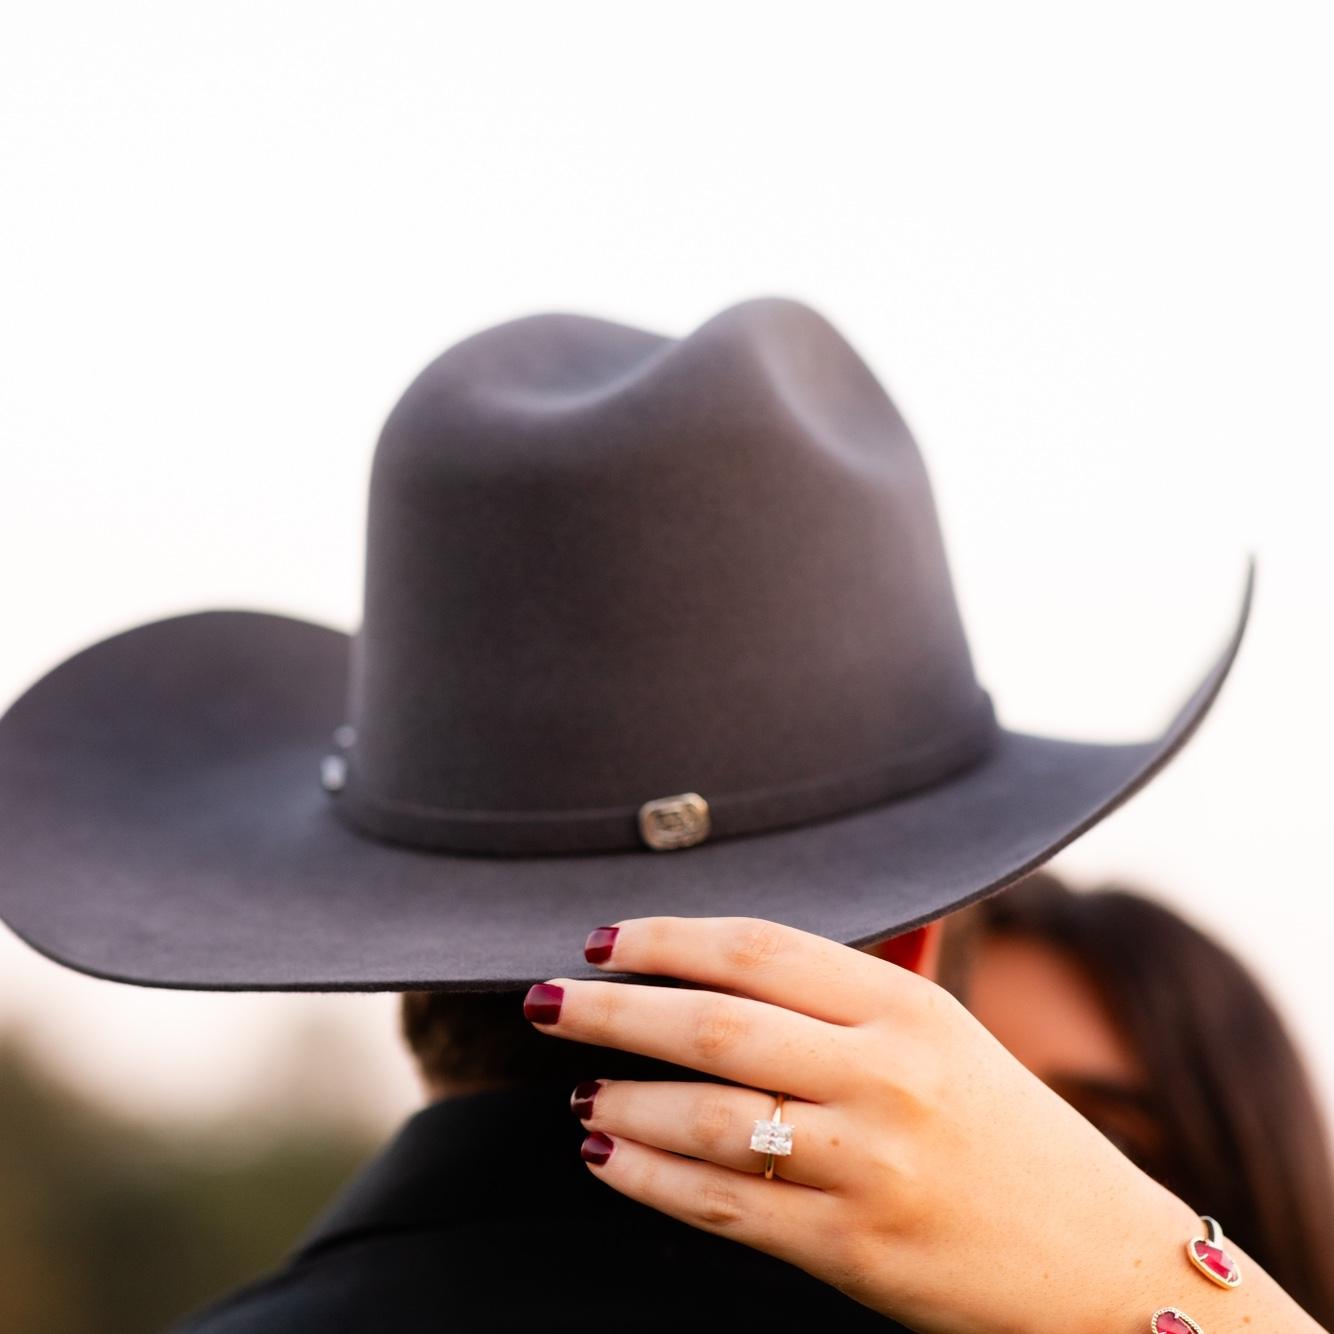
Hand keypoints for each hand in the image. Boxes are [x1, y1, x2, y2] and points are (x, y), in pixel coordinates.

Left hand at [525, 916, 1322, 1333]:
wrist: (1100, 1262)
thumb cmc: (1005, 1131)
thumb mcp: (943, 1035)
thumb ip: (849, 989)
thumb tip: (722, 953)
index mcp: (907, 1006)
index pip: (757, 948)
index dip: (666, 937)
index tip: (603, 939)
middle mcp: (886, 1075)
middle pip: (714, 1024)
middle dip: (612, 1009)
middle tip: (542, 999)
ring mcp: (869, 1165)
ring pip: (709, 1119)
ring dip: (622, 1100)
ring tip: (578, 1089)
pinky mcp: (853, 1249)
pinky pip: (726, 1206)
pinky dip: (651, 1179)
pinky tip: (606, 1157)